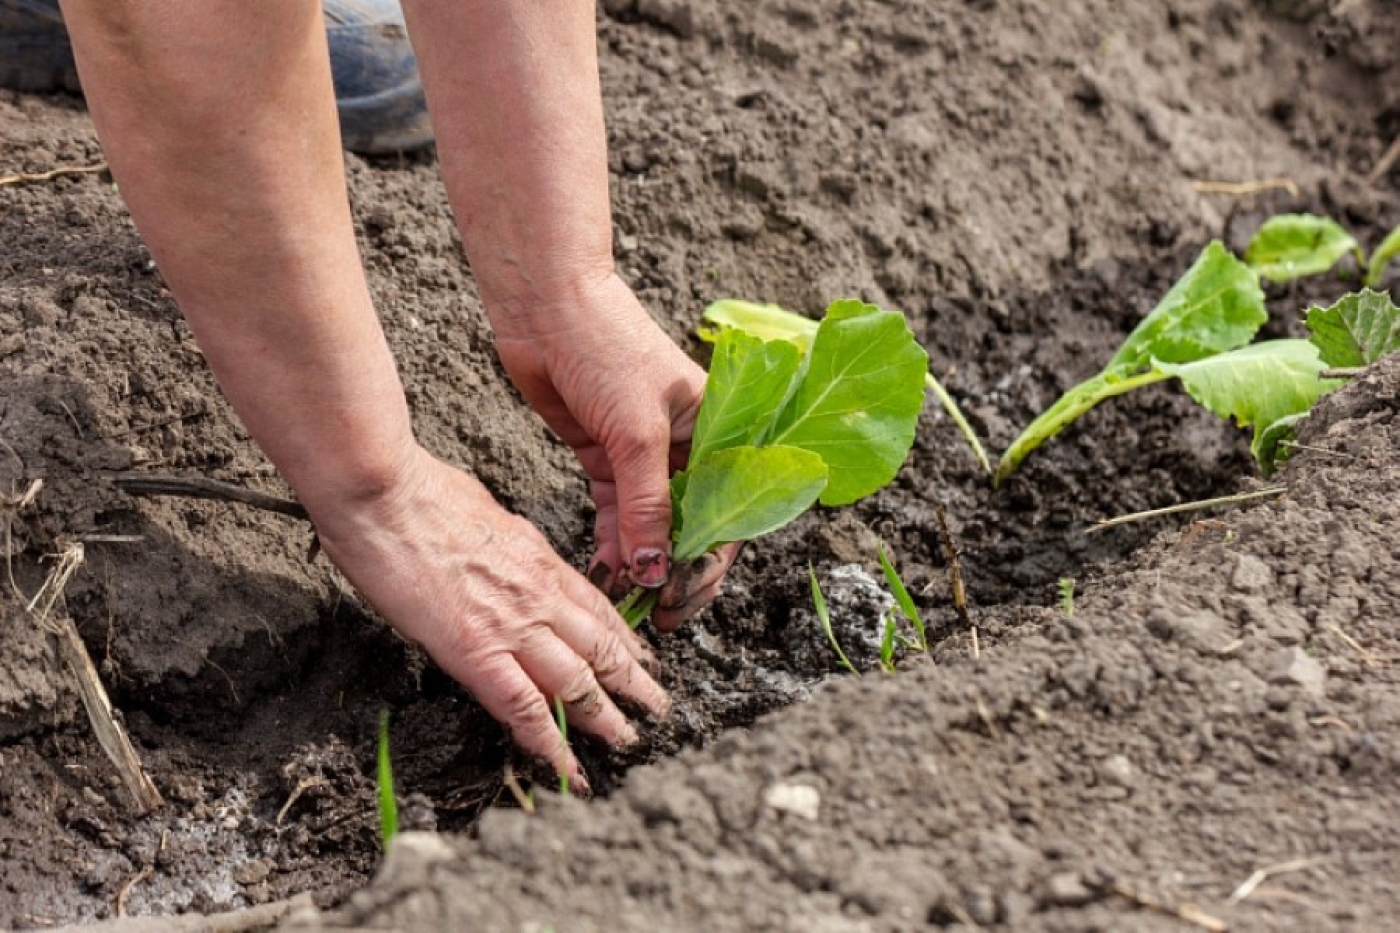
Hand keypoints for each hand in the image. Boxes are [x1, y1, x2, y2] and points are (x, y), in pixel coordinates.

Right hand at [307, 444, 667, 791]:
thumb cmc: (419, 494)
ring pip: (578, 680)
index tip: (643, 658)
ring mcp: (514, 624)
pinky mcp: (477, 651)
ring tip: (629, 743)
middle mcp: (539, 593)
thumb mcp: (487, 513)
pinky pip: (526, 707)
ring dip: (607, 718)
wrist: (384, 494)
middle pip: (601, 646)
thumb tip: (508, 549)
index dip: (625, 638)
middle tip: (658, 708)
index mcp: (538, 559)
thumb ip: (508, 542)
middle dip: (635, 682)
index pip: (597, 607)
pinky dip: (551, 744)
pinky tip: (569, 770)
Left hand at [490, 273, 734, 629]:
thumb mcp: (637, 432)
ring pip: (652, 527)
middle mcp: (688, 449)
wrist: (546, 307)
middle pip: (693, 527)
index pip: (730, 512)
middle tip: (659, 614)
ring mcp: (644, 457)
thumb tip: (656, 571)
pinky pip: (616, 515)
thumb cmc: (606, 348)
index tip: (684, 597)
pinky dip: (611, 545)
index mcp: (718, 433)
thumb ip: (647, 505)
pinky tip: (603, 572)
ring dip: (641, 565)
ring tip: (627, 601)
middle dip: (677, 573)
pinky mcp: (605, 459)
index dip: (710, 561)